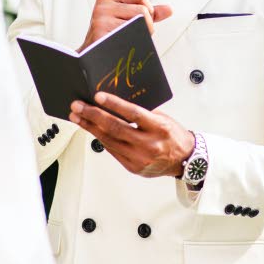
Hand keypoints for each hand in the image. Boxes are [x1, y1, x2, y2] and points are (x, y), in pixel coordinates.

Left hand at [69, 91, 194, 177]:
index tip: (98, 96)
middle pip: (115, 128)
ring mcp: (140, 158)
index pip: (133, 114)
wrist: (185, 160)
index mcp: (158, 128)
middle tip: (78, 106)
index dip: (114, 104)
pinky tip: (92, 130)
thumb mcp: (162, 118)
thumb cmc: (173, 135)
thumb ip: (141, 112)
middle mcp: (149, 144)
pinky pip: (112, 151)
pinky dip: (101, 139)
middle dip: (93, 116)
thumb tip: (115, 102)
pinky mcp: (133, 167)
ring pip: (109, 141)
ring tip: (78, 117)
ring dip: (90, 128)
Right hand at [77, 0, 171, 52]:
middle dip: (147, 24)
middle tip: (136, 32)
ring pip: (139, 23)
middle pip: (142, 10)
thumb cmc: (109, 35)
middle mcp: (102, 7)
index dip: (147, 7)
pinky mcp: (102, 34)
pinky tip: (124, 43)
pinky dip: (134, 42)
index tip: (142, 18)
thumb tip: (169, 9)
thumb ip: (148, 12)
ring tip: (129, 38)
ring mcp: (101, 20)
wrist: (90, 55)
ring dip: (142, 34)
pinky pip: (131, 36)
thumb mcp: (125, 18)